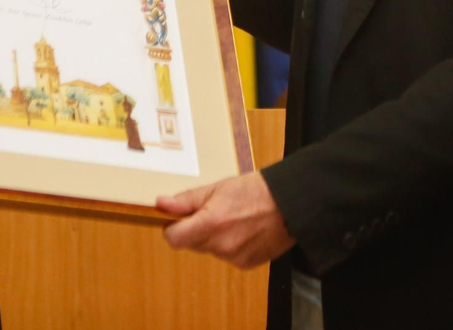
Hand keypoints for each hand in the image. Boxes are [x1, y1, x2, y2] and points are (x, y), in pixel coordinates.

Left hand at [157, 172, 293, 268]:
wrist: (290, 203)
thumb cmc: (256, 190)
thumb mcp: (217, 188)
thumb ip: (187, 200)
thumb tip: (161, 204)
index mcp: (210, 223)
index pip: (174, 239)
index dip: (173, 228)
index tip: (180, 219)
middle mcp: (220, 245)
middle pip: (192, 244)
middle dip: (197, 230)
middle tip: (216, 212)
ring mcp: (234, 257)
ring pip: (211, 250)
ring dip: (216, 238)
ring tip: (236, 219)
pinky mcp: (246, 264)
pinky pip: (228, 257)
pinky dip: (232, 246)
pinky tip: (246, 230)